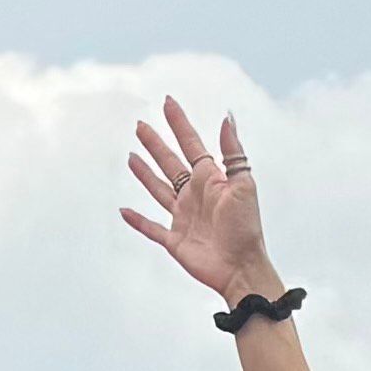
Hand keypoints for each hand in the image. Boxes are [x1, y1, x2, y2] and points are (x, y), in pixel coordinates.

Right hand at [118, 98, 279, 302]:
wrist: (241, 267)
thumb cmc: (246, 227)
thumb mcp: (244, 184)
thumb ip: (233, 152)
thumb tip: (227, 117)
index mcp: (210, 180)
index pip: (191, 144)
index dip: (179, 124)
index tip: (168, 103)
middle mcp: (194, 195)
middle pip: (169, 163)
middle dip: (155, 143)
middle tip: (140, 125)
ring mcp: (182, 218)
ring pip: (158, 190)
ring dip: (144, 173)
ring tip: (131, 156)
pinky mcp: (174, 240)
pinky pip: (150, 228)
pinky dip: (137, 220)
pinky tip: (123, 210)